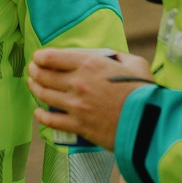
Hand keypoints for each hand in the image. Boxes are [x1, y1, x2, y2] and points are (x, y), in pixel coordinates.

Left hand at [27, 48, 154, 150]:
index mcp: (89, 64)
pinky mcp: (78, 126)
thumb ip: (118, 57)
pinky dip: (41, 116)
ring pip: (44, 95)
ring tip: (32, 85)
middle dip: (34, 70)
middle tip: (32, 70)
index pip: (52, 57)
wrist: (148, 123)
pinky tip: (38, 113)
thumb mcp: (134, 64)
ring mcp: (75, 105)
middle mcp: (77, 82)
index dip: (41, 56)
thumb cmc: (144, 92)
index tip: (38, 57)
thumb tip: (110, 58)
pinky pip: (52, 120)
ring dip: (34, 88)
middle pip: (44, 75)